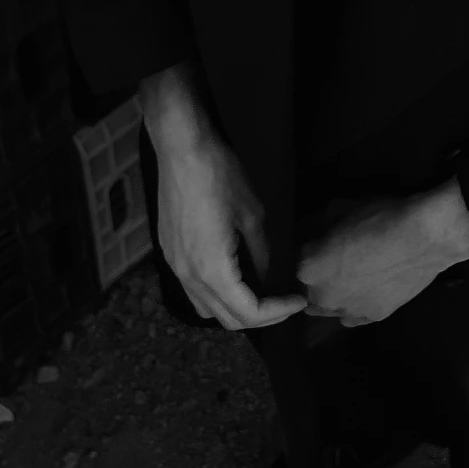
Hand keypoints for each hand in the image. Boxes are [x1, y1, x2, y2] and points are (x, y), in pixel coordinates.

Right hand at [138, 61, 306, 332]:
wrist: (182, 149)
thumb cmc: (220, 175)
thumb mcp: (253, 216)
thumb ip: (262, 255)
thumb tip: (270, 278)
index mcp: (213, 269)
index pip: (249, 313)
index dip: (278, 312)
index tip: (298, 299)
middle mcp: (189, 276)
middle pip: (227, 318)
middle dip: (261, 316)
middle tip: (286, 301)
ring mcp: (175, 266)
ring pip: (206, 309)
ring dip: (236, 310)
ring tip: (263, 293)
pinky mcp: (170, 254)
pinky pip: (193, 291)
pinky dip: (217, 295)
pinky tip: (236, 277)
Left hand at [297, 180, 468, 327]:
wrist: (424, 238)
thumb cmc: (380, 217)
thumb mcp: (342, 208)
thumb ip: (321, 222)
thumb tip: (317, 227)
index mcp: (308, 268)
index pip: (297, 260)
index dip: (309, 248)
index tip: (318, 240)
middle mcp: (322, 296)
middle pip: (309, 288)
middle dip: (317, 274)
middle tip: (334, 258)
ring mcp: (348, 311)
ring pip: (329, 307)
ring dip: (333, 294)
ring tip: (349, 277)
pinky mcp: (373, 317)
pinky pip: (353, 316)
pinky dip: (354, 305)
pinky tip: (363, 291)